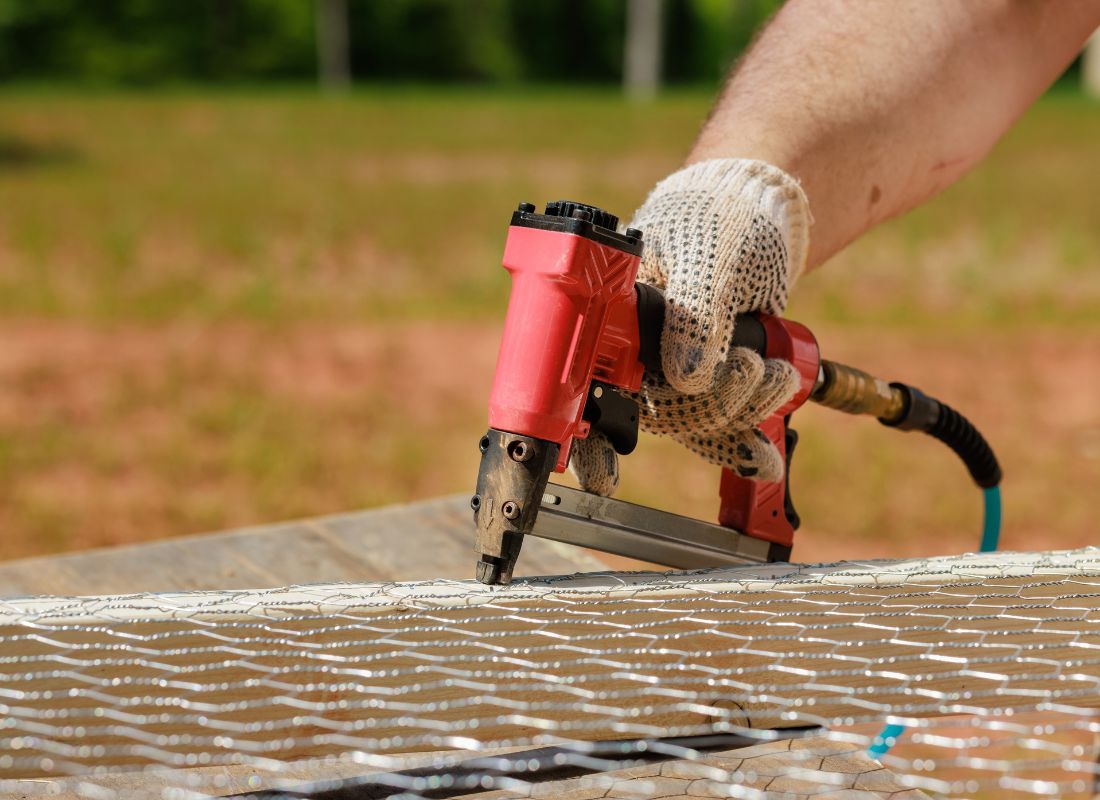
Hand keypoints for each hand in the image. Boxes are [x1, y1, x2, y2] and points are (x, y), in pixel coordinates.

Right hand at [570, 159, 809, 495]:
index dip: (588, 440)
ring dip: (742, 409)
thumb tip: (685, 377)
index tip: (602, 477)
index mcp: (612, 318)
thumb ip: (694, 314)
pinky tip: (765, 455)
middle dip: (711, 406)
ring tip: (777, 372)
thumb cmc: (719, 218)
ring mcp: (672, 370)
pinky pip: (720, 425)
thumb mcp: (707, 255)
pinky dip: (745, 437)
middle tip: (751, 367)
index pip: (589, 386)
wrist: (759, 213)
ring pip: (695, 422)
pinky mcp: (708, 381)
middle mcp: (634, 351)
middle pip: (655, 413)